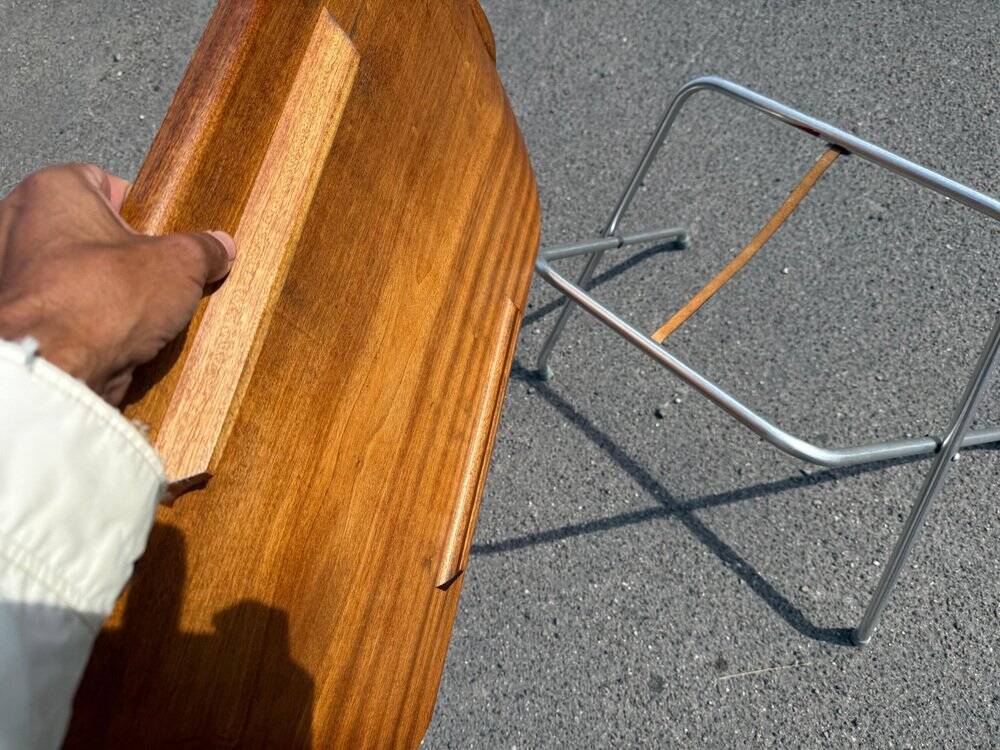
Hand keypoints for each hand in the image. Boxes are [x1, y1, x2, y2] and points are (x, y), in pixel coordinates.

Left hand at [0, 164, 235, 403]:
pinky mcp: (20, 318)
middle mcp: (20, 225)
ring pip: (77, 273)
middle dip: (126, 253)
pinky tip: (120, 334)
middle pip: (90, 230)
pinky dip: (90, 321)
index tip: (166, 229)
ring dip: (108, 290)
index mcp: (53, 191)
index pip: (105, 181)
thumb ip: (203, 249)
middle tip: (160, 271)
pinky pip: (66, 311)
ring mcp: (13, 274)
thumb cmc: (98, 301)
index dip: (142, 208)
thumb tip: (218, 247)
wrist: (57, 368)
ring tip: (144, 308)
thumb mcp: (179, 264)